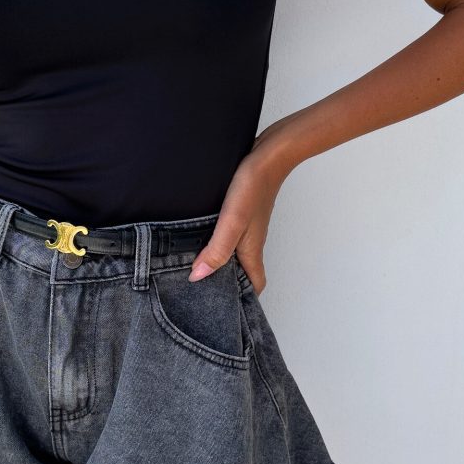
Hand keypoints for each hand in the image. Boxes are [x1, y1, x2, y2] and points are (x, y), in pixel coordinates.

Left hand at [188, 133, 292, 293]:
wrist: (270, 152)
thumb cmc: (254, 186)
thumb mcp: (232, 222)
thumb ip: (217, 250)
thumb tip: (198, 277)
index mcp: (251, 251)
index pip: (254, 286)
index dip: (242, 301)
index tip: (223, 311)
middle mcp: (251, 242)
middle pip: (242, 273)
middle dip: (225, 285)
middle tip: (199, 293)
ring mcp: (248, 228)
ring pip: (234, 254)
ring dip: (218, 263)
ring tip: (193, 269)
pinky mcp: (243, 213)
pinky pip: (230, 236)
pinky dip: (217, 243)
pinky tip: (200, 238)